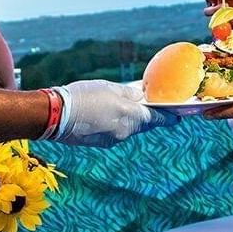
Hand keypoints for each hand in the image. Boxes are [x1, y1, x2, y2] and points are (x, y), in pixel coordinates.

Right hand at [53, 81, 178, 146]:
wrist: (54, 116)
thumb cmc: (83, 96)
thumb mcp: (110, 88)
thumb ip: (129, 93)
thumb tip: (141, 97)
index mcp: (132, 116)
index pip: (158, 119)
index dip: (169, 117)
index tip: (178, 117)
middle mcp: (126, 132)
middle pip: (143, 124)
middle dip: (147, 116)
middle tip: (149, 106)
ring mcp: (113, 140)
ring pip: (128, 129)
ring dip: (128, 119)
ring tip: (119, 106)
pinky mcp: (101, 144)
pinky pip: (115, 133)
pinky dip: (115, 124)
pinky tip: (105, 114)